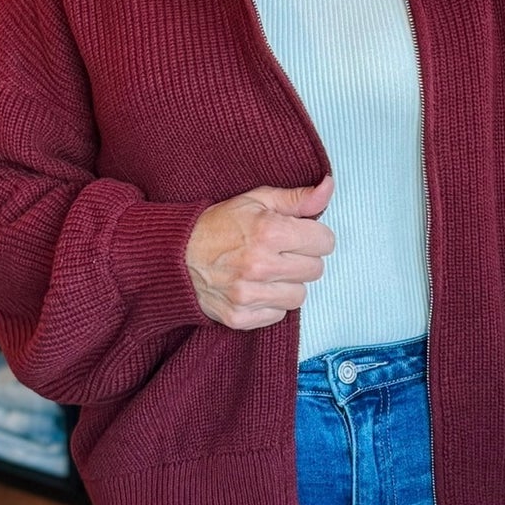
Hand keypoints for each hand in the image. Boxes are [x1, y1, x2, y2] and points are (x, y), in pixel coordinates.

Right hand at [186, 175, 334, 329]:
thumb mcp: (257, 200)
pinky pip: (278, 315)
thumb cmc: (218, 224)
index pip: (324, 241)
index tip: (298, 235)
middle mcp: (261, 265)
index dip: (313, 236)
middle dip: (302, 259)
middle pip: (315, 270)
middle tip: (280, 252)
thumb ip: (297, 198)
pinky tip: (255, 287)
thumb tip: (329, 186)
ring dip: (288, 283)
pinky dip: (270, 303)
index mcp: (269, 232)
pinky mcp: (240, 317)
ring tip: (267, 271)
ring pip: (299, 296)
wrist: (175, 256)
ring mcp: (249, 294)